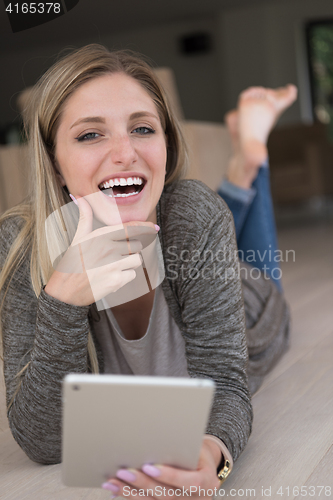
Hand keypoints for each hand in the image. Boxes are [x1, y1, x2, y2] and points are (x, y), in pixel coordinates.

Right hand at [45, 194, 157, 305]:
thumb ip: (84, 217)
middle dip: (131, 249)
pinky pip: (132, 275)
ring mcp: (113, 265)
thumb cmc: (71, 263)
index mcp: (100, 236)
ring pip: (137, 260)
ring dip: (130, 263)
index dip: (144, 227)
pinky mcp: (116, 280)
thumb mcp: (77, 238)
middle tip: (117, 255)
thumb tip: (79, 197)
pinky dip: (125, 277)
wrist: (64, 291)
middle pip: (136, 245)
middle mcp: (108, 249)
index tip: (154, 227)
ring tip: (114, 266)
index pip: (129, 228)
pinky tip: (111, 277)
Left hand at [102, 440, 221, 498]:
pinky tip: (116, 490)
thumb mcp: (197, 448)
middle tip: (123, 471)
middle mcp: (195, 499)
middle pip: (166, 495)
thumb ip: (182, 449)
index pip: (189, 482)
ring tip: (113, 481)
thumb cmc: (198, 453)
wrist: (204, 468)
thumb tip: (157, 441)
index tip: (150, 467)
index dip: (169, 476)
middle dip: (142, 483)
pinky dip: (130, 496)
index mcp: (207, 482)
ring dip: (130, 492)